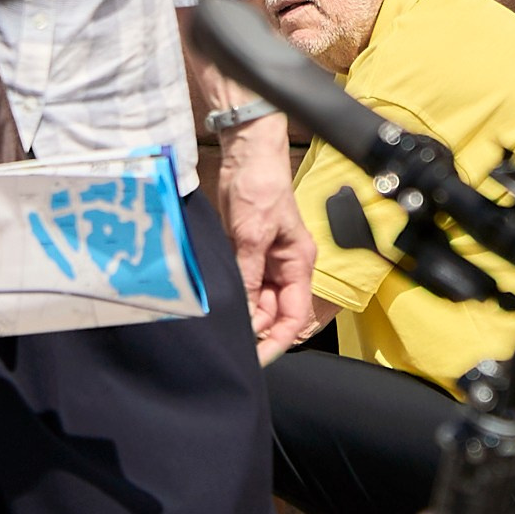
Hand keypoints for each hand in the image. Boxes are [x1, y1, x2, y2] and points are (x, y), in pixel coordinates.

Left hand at [212, 116, 315, 361]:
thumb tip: (246, 316)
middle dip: (254, 329)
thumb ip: (249, 276)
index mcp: (297, 264)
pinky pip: (240, 284)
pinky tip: (216, 304)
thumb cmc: (260, 186)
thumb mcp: (253, 235)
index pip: (293, 316)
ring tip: (219, 322)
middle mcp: (283, 268)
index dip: (277, 341)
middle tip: (228, 340)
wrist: (244, 154)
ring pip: (254, 302)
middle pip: (272, 314)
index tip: (255, 359)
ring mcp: (263, 261)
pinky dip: (231, 296)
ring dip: (240, 313)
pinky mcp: (244, 253)